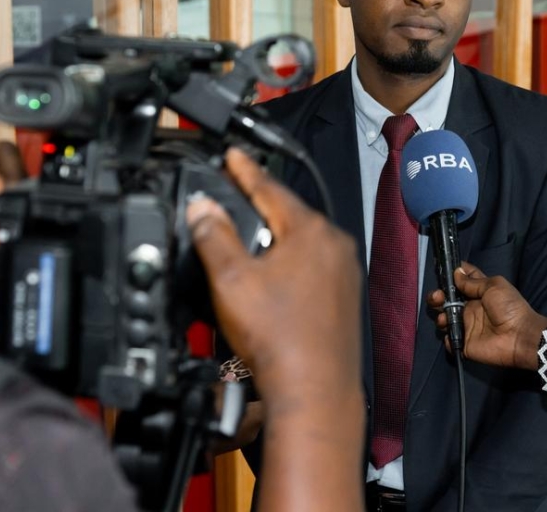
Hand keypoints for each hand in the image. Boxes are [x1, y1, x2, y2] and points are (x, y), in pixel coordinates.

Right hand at [187, 148, 361, 411]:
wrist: (314, 391)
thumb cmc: (280, 339)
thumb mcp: (231, 279)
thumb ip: (214, 236)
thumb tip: (202, 209)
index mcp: (311, 231)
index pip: (270, 187)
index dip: (245, 170)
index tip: (233, 156)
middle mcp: (335, 246)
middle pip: (288, 213)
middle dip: (259, 207)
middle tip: (233, 197)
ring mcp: (344, 273)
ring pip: (301, 242)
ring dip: (274, 239)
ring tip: (245, 246)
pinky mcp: (344, 299)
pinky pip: (311, 268)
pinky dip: (289, 266)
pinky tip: (271, 283)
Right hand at [427, 262, 546, 371]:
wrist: (519, 336)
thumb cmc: (509, 307)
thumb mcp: (494, 286)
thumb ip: (473, 282)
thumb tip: (456, 273)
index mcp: (477, 293)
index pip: (462, 281)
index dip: (452, 274)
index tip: (443, 270)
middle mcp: (469, 308)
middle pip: (446, 300)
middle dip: (437, 296)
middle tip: (438, 297)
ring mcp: (466, 326)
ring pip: (444, 319)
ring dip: (439, 316)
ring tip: (444, 318)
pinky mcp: (464, 343)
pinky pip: (449, 339)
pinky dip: (447, 336)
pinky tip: (451, 332)